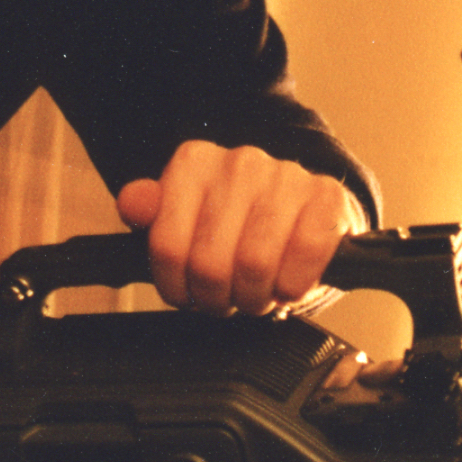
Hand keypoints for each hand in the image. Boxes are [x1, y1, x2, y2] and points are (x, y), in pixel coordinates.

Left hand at [116, 140, 361, 314]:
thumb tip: (134, 204)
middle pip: (209, 264)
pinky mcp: (328, 197)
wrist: (307, 217)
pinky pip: (304, 257)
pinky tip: (289, 282)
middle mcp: (239, 162)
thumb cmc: (243, 227)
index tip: (190, 292)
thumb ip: (153, 214)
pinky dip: (294, 286)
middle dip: (218, 298)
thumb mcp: (187, 221)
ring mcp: (286, 176)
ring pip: (255, 265)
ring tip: (258, 294)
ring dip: (256, 297)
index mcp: (194, 164)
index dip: (178, 288)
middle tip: (229, 299)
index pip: (166, 248)